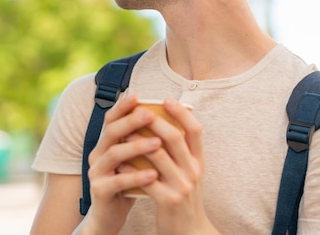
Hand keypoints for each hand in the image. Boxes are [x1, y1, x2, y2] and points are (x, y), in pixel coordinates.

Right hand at [82, 94, 161, 233]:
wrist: (110, 216)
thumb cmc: (127, 183)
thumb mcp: (134, 160)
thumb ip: (142, 141)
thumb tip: (167, 119)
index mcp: (105, 144)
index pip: (111, 120)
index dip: (122, 107)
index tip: (138, 96)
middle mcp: (97, 154)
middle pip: (111, 132)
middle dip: (130, 122)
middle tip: (149, 115)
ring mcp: (96, 172)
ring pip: (114, 154)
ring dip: (136, 147)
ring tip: (157, 143)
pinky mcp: (99, 191)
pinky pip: (118, 181)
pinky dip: (135, 176)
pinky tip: (152, 174)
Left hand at [136, 99, 219, 234]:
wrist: (190, 232)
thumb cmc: (184, 198)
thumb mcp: (190, 174)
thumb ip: (181, 153)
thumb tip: (164, 126)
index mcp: (199, 162)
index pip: (196, 130)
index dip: (182, 112)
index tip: (167, 99)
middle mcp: (193, 171)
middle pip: (175, 138)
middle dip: (157, 121)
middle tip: (140, 110)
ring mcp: (182, 186)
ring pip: (159, 156)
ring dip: (139, 141)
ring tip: (124, 131)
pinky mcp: (168, 201)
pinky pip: (146, 180)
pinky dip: (132, 169)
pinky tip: (120, 163)